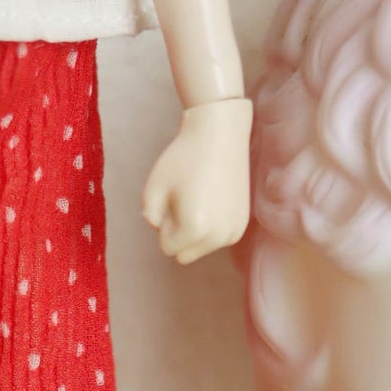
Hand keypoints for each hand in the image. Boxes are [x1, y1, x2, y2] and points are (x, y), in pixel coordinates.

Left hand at [142, 98, 252, 265]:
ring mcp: (233, 232)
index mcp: (194, 229)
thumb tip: (160, 229)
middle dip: (178, 235)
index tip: (172, 200)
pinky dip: (210, 227)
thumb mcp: (153, 187)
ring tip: (199, 198)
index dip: (164, 224)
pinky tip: (212, 200)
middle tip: (183, 202)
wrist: (221, 135)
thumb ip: (149, 217)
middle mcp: (217, 237)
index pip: (167, 247)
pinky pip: (216, 240)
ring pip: (201, 249)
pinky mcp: (241, 226)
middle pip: (184, 255)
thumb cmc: (183, 158)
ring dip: (195, 232)